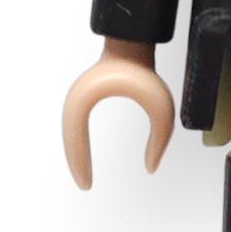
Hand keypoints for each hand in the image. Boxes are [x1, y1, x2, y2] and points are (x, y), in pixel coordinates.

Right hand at [62, 39, 175, 188]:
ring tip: (84, 176)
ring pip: (70, 133)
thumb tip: (151, 168)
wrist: (132, 45)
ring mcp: (77, 97)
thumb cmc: (145, 72)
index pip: (75, 138)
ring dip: (75, 153)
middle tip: (85, 186)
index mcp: (86, 98)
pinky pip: (75, 126)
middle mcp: (75, 98)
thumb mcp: (160, 108)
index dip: (79, 162)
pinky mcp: (83, 97)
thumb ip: (161, 139)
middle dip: (75, 163)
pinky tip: (86, 158)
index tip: (86, 184)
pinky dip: (78, 144)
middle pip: (69, 138)